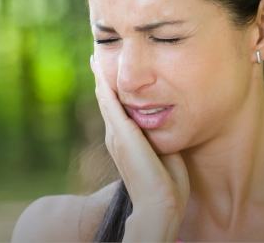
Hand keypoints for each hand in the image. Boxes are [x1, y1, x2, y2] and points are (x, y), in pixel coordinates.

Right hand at [90, 55, 189, 241]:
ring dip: (100, 78)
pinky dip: (103, 84)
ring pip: (105, 100)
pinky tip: (100, 69)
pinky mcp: (121, 133)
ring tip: (95, 59)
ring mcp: (116, 135)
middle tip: (96, 59)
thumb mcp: (164, 154)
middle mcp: (115, 138)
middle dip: (102, 81)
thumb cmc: (168, 185)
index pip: (116, 112)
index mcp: (125, 144)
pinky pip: (109, 102)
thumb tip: (166, 123)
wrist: (160, 203)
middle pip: (106, 102)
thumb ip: (159, 138)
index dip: (112, 93)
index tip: (110, 76)